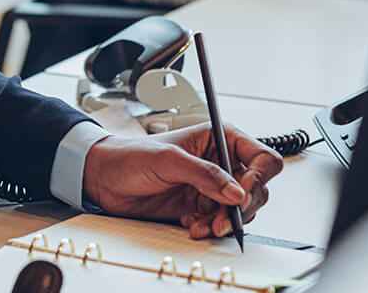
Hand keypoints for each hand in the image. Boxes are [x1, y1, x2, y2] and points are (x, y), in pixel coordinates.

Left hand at [82, 125, 282, 238]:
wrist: (105, 178)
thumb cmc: (131, 156)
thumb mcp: (168, 160)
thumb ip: (204, 175)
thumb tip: (237, 193)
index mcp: (219, 138)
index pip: (261, 158)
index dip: (258, 177)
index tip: (242, 194)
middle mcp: (220, 162)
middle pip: (256, 189)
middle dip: (240, 208)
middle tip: (221, 220)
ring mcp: (212, 186)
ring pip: (239, 210)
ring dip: (223, 221)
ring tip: (202, 225)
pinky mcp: (201, 206)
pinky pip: (219, 222)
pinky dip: (209, 228)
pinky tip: (190, 225)